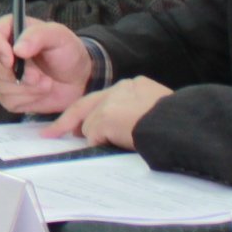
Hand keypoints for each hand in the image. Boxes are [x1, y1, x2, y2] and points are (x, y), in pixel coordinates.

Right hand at [0, 17, 95, 112]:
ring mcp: (1, 76)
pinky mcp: (7, 96)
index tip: (11, 60)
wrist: (78, 79)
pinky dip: (28, 99)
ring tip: (46, 82)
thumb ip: (37, 36)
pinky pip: (8, 101)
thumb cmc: (67, 51)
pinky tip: (40, 91)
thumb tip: (17, 49)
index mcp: (9, 31)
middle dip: (16, 73)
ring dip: (27, 88)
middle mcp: (0, 53)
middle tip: (38, 76)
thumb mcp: (58, 36)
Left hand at [55, 76, 169, 145]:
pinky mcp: (105, 118)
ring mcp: (111, 102)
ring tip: (113, 144)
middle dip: (67, 121)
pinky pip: (93, 136)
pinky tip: (112, 145)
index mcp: (135, 86)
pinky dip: (99, 143)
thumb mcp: (156, 112)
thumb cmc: (175, 124)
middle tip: (51, 133)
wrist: (180, 126)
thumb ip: (136, 112)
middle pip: (85, 105)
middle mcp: (120, 89)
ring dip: (96, 137)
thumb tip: (120, 128)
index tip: (78, 121)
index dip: (90, 111)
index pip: (104, 98)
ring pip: (89, 124)